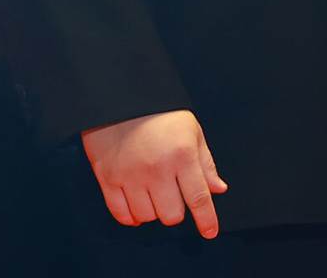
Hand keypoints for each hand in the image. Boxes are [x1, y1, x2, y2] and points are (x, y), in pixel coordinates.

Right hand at [81, 109, 228, 238]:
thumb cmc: (160, 114)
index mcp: (181, 154)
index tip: (210, 232)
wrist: (121, 96)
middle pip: (172, 214)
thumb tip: (218, 189)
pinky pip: (122, 214)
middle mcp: (157, 168)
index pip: (198, 198)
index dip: (206, 219)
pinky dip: (132, 215)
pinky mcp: (108, 178)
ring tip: (152, 191)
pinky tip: (137, 204)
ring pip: (148, 217)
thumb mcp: (191, 130)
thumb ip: (205, 162)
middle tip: (172, 193)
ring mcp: (130, 175)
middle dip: (176, 210)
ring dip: (153, 210)